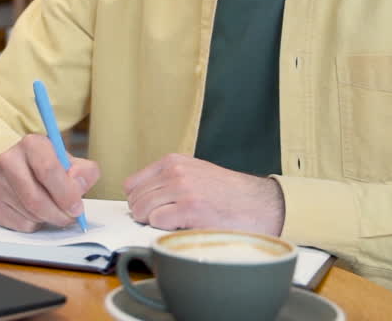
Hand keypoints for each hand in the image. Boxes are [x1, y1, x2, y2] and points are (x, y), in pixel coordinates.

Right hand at [0, 134, 99, 232]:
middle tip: (71, 217)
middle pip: (36, 199)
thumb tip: (78, 185)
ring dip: (49, 219)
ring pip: (30, 214)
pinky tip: (39, 213)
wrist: (19, 169)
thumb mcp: (71, 162)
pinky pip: (21, 224)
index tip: (77, 207)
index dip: (66, 193)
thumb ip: (84, 172)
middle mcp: (9, 160)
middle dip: (59, 213)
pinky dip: (36, 224)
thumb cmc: (49, 166)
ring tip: (56, 211)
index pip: (48, 169)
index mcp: (32, 144)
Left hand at [124, 154, 284, 234]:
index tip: (150, 210)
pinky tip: (184, 227)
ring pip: (142, 211)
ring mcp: (182, 188)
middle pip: (135, 200)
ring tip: (176, 223)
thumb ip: (167, 180)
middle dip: (144, 215)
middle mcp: (175, 171)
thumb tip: (138, 198)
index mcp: (173, 161)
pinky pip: (157, 221)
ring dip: (154, 223)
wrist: (260, 204)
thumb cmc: (228, 194)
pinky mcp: (190, 208)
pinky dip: (166, 229)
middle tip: (165, 221)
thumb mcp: (194, 174)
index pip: (131, 184)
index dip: (138, 201)